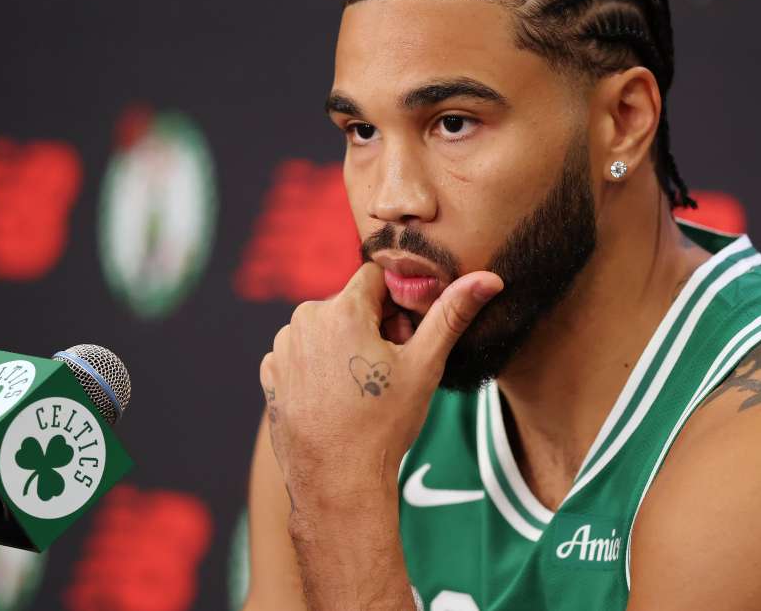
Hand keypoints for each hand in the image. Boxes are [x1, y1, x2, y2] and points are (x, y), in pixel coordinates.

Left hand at [259, 261, 502, 512]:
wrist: (338, 483)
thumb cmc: (384, 425)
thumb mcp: (425, 366)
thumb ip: (452, 314)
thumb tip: (489, 278)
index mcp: (342, 309)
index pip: (377, 278)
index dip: (397, 306)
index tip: (403, 341)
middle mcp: (304, 320)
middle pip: (351, 304)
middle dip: (372, 327)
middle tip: (387, 371)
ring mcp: (283, 348)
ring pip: (326, 328)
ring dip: (344, 346)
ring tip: (360, 390)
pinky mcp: (271, 374)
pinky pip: (302, 354)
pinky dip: (319, 367)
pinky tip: (335, 398)